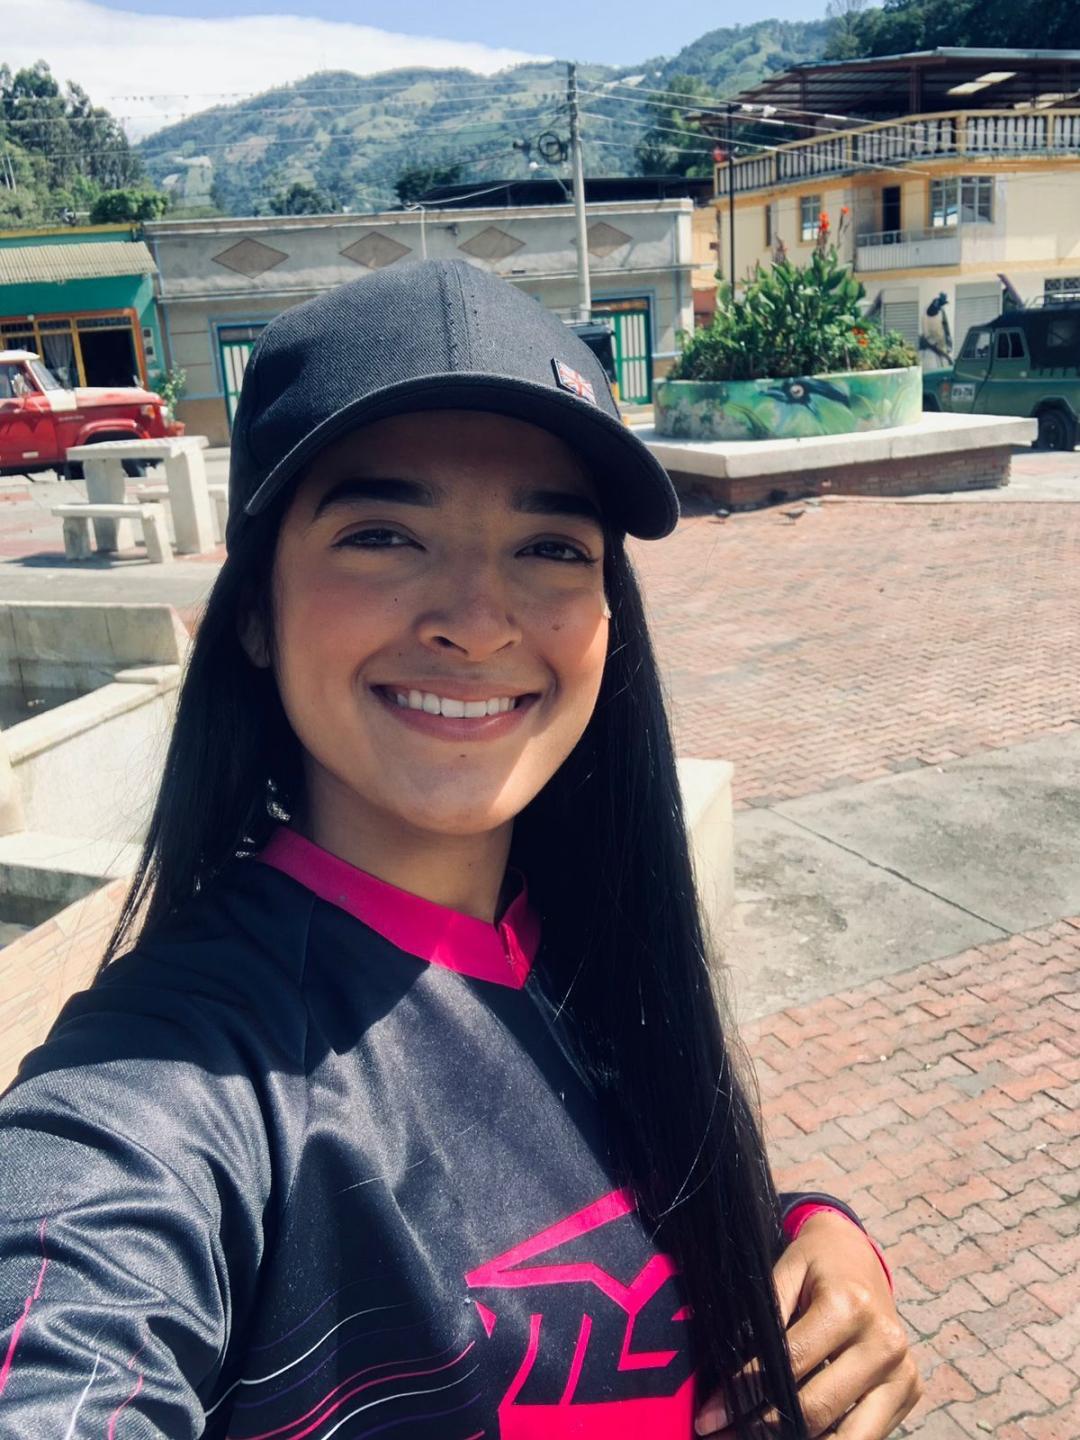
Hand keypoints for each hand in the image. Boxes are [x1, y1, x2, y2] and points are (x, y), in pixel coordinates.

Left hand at [695, 1211, 921, 1436]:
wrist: (861, 1254)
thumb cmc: (817, 1262)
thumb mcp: (787, 1269)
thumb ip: (765, 1312)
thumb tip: (730, 1366)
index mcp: (850, 1306)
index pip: (789, 1364)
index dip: (746, 1392)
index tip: (710, 1416)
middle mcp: (883, 1343)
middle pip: (817, 1408)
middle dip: (764, 1429)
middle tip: (724, 1437)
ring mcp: (902, 1372)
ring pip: (849, 1437)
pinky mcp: (910, 1391)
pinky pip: (867, 1436)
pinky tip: (794, 1439)